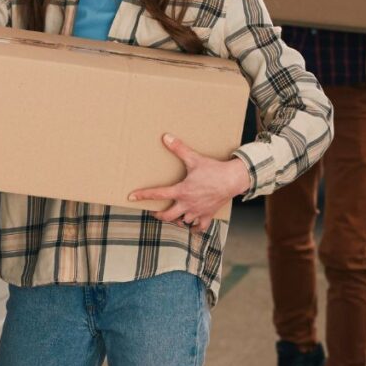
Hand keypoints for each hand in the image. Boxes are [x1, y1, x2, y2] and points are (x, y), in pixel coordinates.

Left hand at [127, 133, 251, 231]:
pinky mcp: (208, 215)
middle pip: (167, 216)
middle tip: (155, 212)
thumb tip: (165, 137)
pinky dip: (194, 228)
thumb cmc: (214, 169)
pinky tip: (191, 225)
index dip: (143, 195)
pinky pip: (199, 227)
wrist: (233, 179)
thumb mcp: (194, 158)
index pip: (157, 194)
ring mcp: (197, 211)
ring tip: (173, 216)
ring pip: (182, 222)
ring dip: (176, 220)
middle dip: (159, 214)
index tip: (131, 197)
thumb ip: (179, 148)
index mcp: (181, 191)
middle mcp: (187, 204)